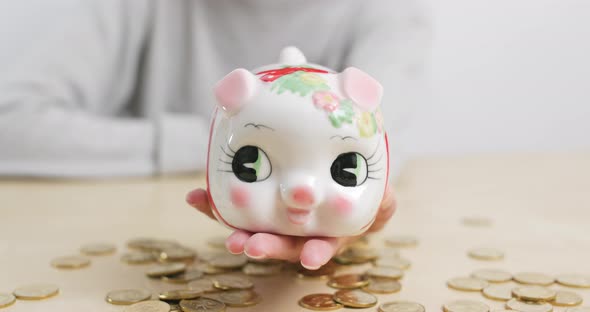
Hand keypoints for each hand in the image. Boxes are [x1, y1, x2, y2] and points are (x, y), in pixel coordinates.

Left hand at [186, 185, 395, 269]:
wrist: (335, 180)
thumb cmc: (357, 195)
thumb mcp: (377, 198)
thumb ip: (382, 201)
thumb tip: (386, 199)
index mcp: (328, 233)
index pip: (321, 246)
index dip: (314, 253)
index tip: (309, 258)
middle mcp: (299, 233)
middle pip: (282, 244)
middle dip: (265, 246)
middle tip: (248, 246)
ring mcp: (277, 220)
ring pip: (255, 228)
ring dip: (234, 227)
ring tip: (213, 218)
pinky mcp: (258, 205)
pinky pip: (236, 207)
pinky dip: (215, 205)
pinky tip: (196, 197)